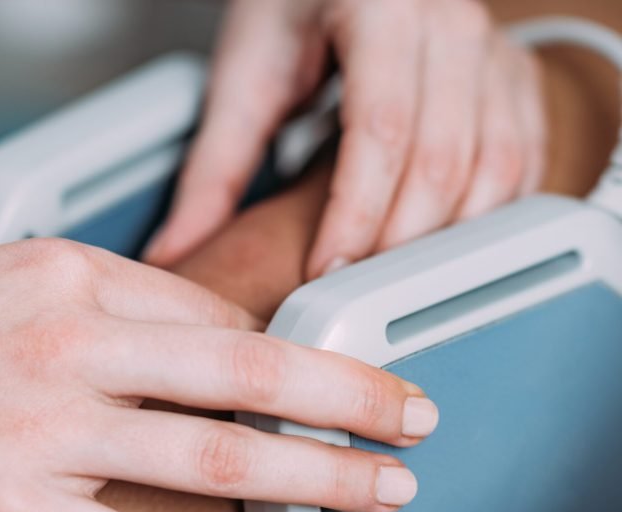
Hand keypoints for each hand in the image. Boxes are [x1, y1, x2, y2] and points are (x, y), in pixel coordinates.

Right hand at [0, 240, 437, 511]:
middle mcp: (68, 348)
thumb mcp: (26, 278)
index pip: (220, 318)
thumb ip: (125, 303)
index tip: (348, 380)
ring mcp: (39, 430)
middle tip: (416, 418)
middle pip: (246, 370)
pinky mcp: (3, 510)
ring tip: (378, 493)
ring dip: (311, 478)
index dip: (297, 354)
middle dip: (349, 396)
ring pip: (210, 456)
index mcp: (76, 280)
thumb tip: (221, 336)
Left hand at [145, 0, 545, 278]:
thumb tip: (177, 250)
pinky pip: (521, 165)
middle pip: (441, 161)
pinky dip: (486, 221)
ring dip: (443, 244)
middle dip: (396, 245)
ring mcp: (492, 51)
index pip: (381, 130)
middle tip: (353, 295)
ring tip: (391, 282)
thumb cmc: (299, 3)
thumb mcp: (246, 72)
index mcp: (379, 4)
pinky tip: (444, 248)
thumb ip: (214, 166)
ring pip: (492, 170)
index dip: (354, 216)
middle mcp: (449, 23)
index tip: (323, 274)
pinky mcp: (514, 80)